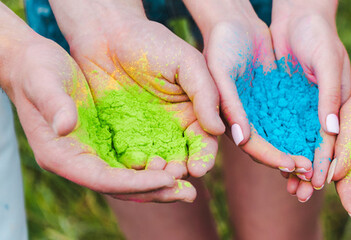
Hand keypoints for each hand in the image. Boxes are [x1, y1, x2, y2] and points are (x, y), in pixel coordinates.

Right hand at [0, 33, 192, 202]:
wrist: (36, 64)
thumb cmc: (37, 71)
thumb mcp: (43, 82)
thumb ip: (54, 104)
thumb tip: (66, 127)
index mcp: (61, 156)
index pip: (104, 180)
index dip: (136, 183)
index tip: (167, 179)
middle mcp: (80, 162)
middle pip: (122, 188)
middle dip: (156, 191)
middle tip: (189, 192)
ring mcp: (95, 154)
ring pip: (132, 179)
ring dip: (161, 183)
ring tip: (191, 182)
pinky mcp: (107, 143)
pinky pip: (135, 163)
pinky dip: (157, 167)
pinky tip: (181, 163)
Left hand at [59, 6, 222, 182]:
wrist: (107, 35)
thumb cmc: (153, 43)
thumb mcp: (187, 63)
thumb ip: (205, 93)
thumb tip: (218, 129)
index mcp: (195, 114)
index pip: (205, 143)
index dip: (205, 158)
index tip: (200, 168)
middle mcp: (173, 129)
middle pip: (183, 160)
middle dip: (181, 172)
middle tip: (174, 173)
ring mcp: (146, 135)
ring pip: (156, 165)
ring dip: (157, 174)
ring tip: (153, 169)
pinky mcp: (119, 136)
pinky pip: (127, 159)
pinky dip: (131, 167)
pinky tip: (132, 164)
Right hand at [195, 1, 306, 174]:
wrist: (233, 22)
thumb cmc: (221, 43)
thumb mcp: (221, 71)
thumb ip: (229, 104)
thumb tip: (241, 140)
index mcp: (230, 118)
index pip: (252, 146)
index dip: (272, 158)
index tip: (292, 166)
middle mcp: (247, 119)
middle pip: (271, 149)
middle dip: (290, 164)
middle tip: (313, 176)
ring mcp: (263, 110)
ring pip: (285, 139)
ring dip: (301, 154)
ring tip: (320, 168)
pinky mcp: (277, 99)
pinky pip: (294, 120)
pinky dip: (306, 132)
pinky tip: (325, 140)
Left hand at [270, 0, 350, 200]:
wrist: (296, 15)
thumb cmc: (319, 35)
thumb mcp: (328, 63)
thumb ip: (329, 96)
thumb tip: (332, 131)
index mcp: (337, 106)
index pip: (332, 140)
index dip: (327, 161)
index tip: (321, 180)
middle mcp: (318, 111)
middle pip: (312, 147)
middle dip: (307, 170)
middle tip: (302, 192)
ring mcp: (298, 108)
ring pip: (293, 142)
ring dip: (289, 163)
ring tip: (286, 184)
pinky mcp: (278, 101)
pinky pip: (274, 126)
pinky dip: (272, 143)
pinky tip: (267, 159)